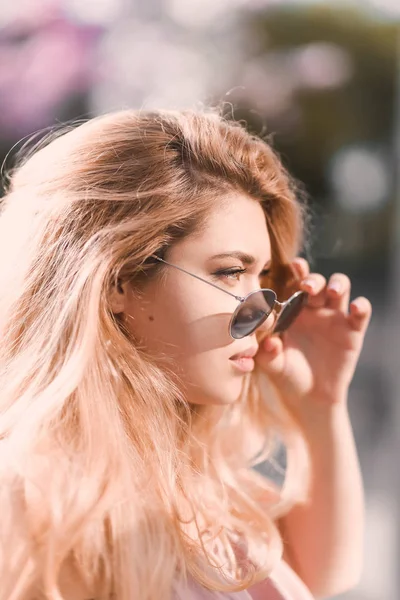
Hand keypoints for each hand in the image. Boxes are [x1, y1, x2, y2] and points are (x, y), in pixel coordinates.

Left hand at [254, 258, 371, 420]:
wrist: (310, 397)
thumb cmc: (287, 375)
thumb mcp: (273, 366)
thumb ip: (268, 353)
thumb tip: (270, 342)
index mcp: (292, 309)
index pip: (293, 284)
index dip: (296, 271)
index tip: (295, 265)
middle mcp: (313, 308)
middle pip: (317, 282)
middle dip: (313, 279)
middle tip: (307, 287)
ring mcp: (334, 317)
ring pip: (340, 288)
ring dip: (338, 284)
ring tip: (333, 291)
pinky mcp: (352, 330)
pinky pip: (360, 313)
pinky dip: (361, 307)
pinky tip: (356, 308)